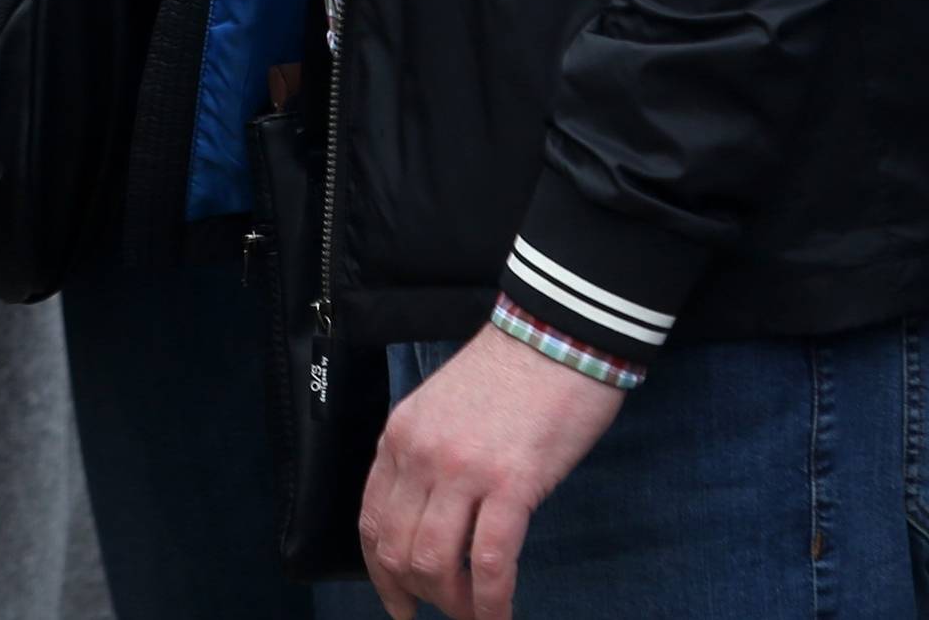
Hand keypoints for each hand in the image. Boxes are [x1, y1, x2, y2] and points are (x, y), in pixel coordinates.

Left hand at [359, 323, 625, 619]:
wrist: (556, 336)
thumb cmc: (508, 375)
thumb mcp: (442, 410)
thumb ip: (426, 459)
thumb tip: (427, 522)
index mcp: (400, 435)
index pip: (372, 521)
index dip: (382, 574)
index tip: (400, 604)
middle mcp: (420, 454)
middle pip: (398, 550)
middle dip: (421, 594)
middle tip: (449, 610)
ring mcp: (462, 470)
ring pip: (435, 563)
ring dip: (455, 603)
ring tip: (477, 613)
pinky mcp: (510, 484)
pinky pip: (489, 564)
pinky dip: (492, 604)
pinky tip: (502, 616)